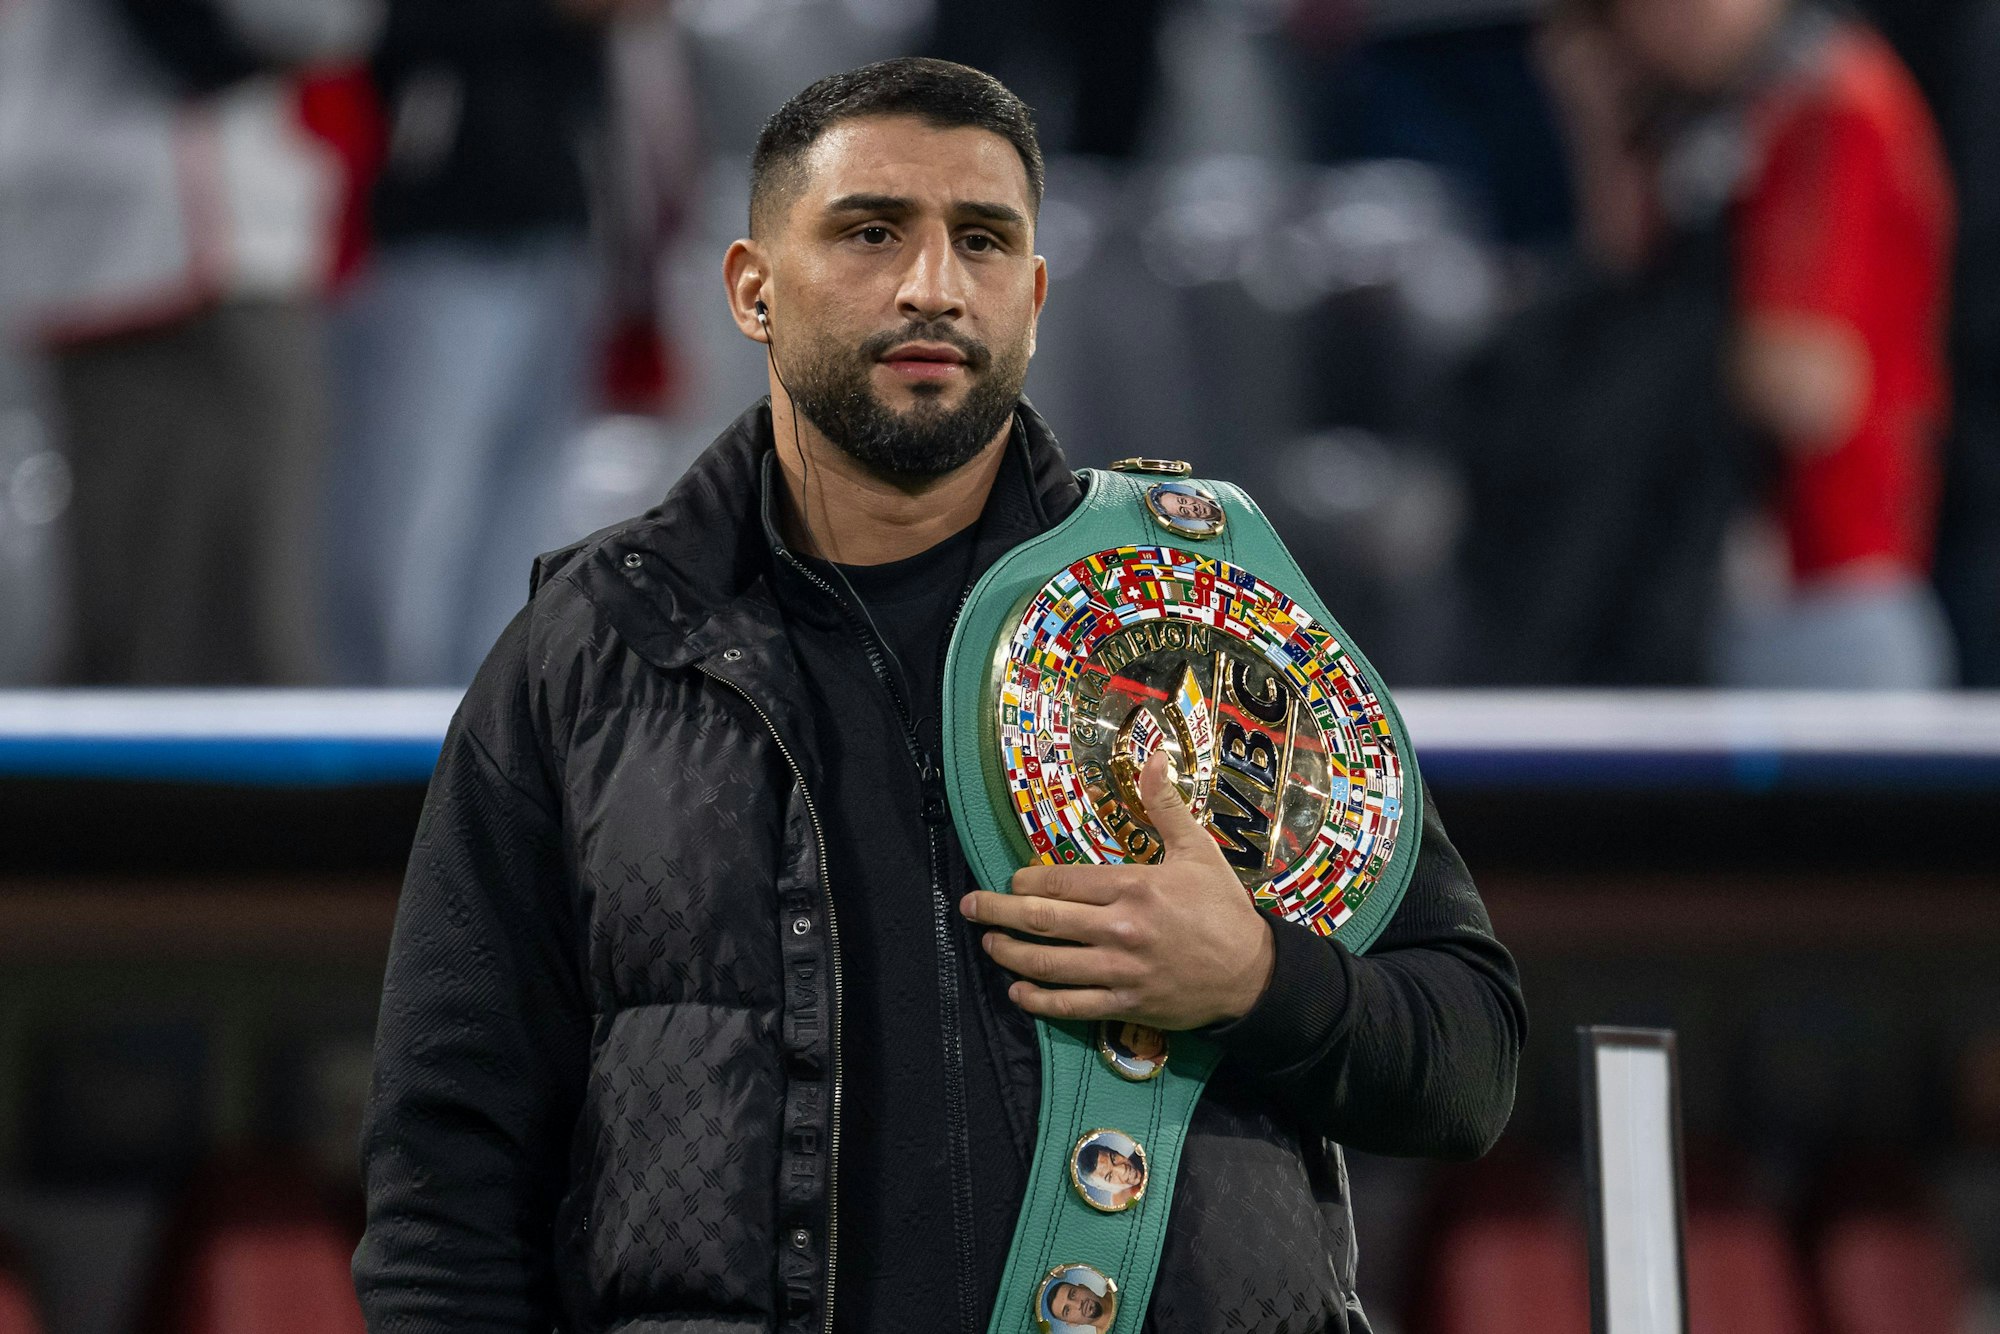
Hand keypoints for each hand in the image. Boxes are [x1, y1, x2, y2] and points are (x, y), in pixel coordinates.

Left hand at [959, 752, 1276, 1029]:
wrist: (1252, 974)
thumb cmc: (1223, 909)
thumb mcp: (1198, 850)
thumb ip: (1166, 806)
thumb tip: (1152, 757)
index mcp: (1134, 886)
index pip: (1062, 882)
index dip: (1027, 882)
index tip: (1012, 881)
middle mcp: (1121, 929)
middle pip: (1044, 921)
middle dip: (998, 913)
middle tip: (970, 907)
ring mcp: (1120, 971)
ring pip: (1049, 964)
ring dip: (1010, 954)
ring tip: (988, 944)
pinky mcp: (1126, 1005)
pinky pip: (1071, 1006)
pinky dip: (1039, 1000)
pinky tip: (1018, 992)